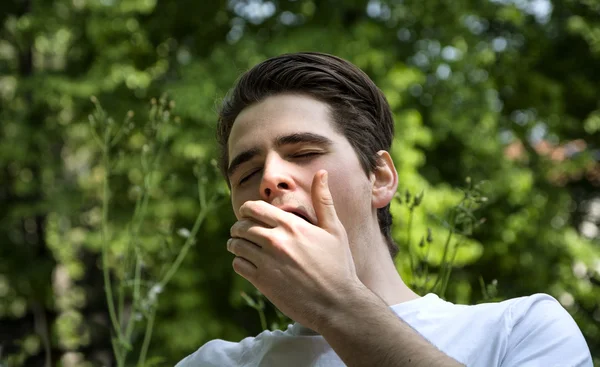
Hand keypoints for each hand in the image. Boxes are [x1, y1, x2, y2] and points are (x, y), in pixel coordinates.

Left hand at [228, 170, 360, 331]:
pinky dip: (239, 262)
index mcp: (291, 225)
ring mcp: (267, 262)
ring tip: (242, 246)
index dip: (247, 210)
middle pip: (241, 226)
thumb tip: (321, 173)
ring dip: (236, 244)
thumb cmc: (339, 265)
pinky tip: (248, 263)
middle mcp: (275, 240)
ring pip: (236, 245)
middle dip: (239, 227)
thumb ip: (324, 200)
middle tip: (243, 232)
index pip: (254, 208)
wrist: (337, 303)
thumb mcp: (335, 230)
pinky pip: (238, 264)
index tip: (249, 215)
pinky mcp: (262, 281)